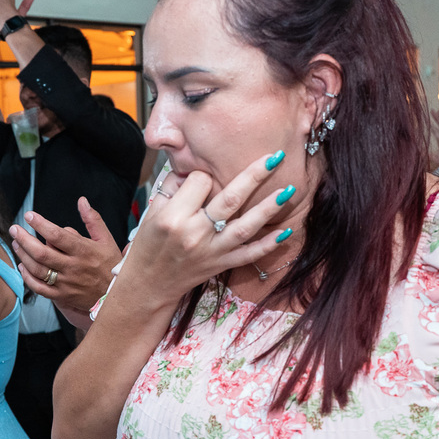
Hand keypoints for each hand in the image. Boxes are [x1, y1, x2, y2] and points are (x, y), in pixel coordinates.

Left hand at [10, 196, 122, 312]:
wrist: (117, 294)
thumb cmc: (111, 264)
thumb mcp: (106, 239)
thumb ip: (92, 219)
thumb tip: (82, 201)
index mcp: (83, 250)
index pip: (57, 235)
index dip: (40, 224)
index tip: (29, 215)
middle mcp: (73, 267)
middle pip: (42, 253)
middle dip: (24, 239)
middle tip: (14, 229)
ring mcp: (66, 283)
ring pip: (38, 270)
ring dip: (23, 255)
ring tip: (16, 243)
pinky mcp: (62, 296)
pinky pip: (39, 288)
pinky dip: (27, 277)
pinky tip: (22, 265)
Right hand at [120, 153, 294, 298]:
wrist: (149, 282)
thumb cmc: (149, 242)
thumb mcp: (152, 210)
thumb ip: (174, 185)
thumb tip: (199, 168)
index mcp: (174, 216)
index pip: (200, 182)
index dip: (203, 175)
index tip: (201, 179)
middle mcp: (194, 233)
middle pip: (230, 198)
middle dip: (255, 175)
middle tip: (275, 156)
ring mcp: (211, 251)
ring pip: (246, 226)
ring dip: (269, 207)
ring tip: (288, 190)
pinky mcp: (221, 264)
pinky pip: (249, 254)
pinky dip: (269, 244)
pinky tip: (286, 231)